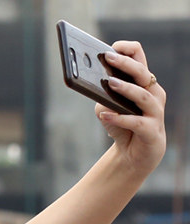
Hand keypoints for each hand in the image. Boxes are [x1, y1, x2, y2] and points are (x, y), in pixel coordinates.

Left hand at [96, 42, 165, 175]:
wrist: (133, 155)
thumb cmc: (121, 126)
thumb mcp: (107, 107)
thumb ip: (102, 95)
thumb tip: (90, 83)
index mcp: (143, 84)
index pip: (140, 58)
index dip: (129, 50)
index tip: (112, 47)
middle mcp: (153, 93)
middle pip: (143, 73)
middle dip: (125, 63)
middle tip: (108, 57)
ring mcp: (155, 112)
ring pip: (143, 95)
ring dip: (126, 88)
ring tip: (109, 83)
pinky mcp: (151, 131)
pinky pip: (136, 122)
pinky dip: (119, 118)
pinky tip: (104, 115)